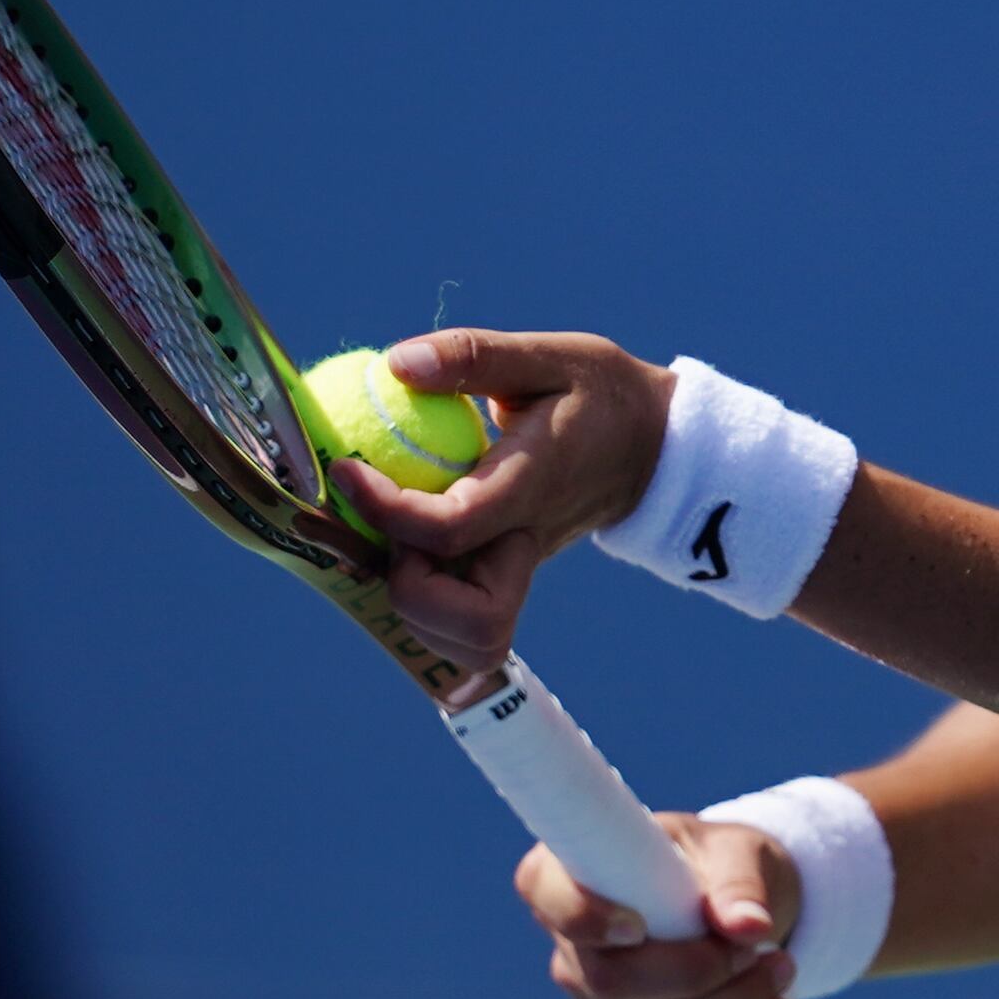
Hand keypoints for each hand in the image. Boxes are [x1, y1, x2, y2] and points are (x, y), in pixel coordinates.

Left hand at [337, 328, 672, 666]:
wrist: (653, 446)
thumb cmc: (601, 395)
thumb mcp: (550, 356)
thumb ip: (473, 356)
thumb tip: (397, 364)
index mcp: (530, 489)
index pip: (453, 527)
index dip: (386, 510)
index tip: (345, 470)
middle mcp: (524, 546)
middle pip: (469, 624)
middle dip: (405, 584)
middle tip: (382, 520)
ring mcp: (517, 574)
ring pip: (465, 642)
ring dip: (414, 604)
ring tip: (393, 535)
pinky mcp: (506, 581)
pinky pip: (458, 624)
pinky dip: (423, 606)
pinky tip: (402, 544)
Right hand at [520, 813, 797, 998]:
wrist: (737, 901)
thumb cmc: (723, 861)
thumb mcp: (738, 853)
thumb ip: (739, 882)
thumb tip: (748, 927)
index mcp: (573, 866)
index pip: (545, 892)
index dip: (581, 917)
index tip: (636, 928)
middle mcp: (568, 936)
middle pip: (611, 979)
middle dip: (696, 974)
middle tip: (760, 949)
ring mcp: (591, 991)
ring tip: (785, 972)